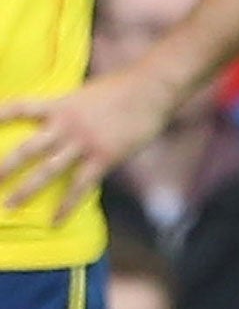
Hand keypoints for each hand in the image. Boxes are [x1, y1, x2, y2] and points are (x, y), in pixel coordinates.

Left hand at [0, 63, 182, 222]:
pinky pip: (80, 186)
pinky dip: (66, 205)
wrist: (154, 87)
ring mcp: (85, 141)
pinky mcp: (104, 156)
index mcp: (62, 105)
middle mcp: (68, 124)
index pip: (20, 107)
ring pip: (48, 170)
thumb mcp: (89, 93)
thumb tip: (61, 120)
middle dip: (5, 167)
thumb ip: (72, 110)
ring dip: (26, 189)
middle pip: (27, 148)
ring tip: (9, 206)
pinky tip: (56, 221)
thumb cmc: (125, 87)